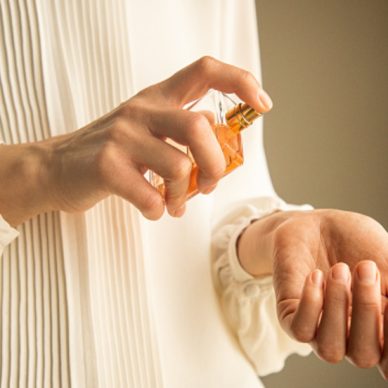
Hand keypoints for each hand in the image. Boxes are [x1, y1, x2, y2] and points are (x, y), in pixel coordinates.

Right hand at [0, 57, 271, 225]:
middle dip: (215, 164)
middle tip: (210, 185)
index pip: (204, 71)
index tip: (262, 105)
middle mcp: (141, 110)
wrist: (56, 168)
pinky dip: (157, 210)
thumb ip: (180, 128)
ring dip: (183, 196)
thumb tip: (216, 130)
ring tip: (175, 205)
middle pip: (199, 127)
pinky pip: (149, 196)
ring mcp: (121, 136)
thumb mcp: (147, 130)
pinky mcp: (106, 165)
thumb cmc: (111, 153)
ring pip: (178, 167)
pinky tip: (152, 209)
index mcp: (157, 98)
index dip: (239, 82)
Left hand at [238, 209, 387, 377]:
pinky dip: (310, 305)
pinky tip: (316, 276)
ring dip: (337, 307)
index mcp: (378, 329)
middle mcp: (349, 336)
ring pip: (330, 348)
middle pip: (363, 355)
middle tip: (365, 267)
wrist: (317, 224)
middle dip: (367, 310)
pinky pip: (300, 329)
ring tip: (339, 268)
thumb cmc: (358, 243)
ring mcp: (318, 328)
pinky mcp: (289, 315)